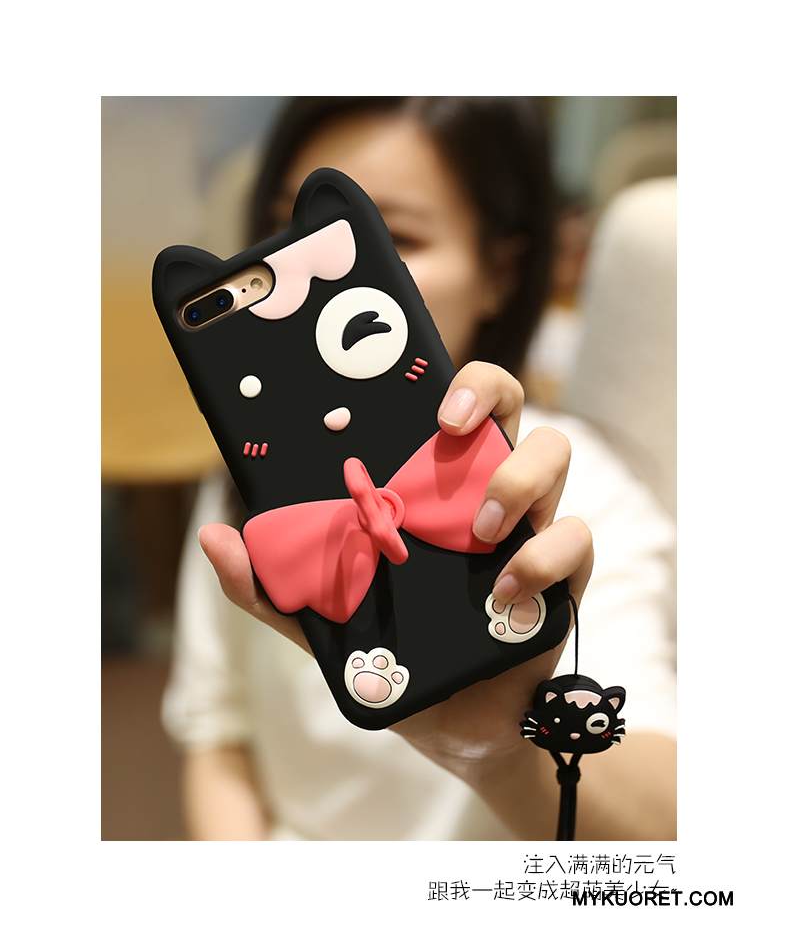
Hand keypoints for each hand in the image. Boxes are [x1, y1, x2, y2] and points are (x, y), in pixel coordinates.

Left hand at [197, 361, 592, 781]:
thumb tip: (216, 536)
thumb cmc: (392, 660)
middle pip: (509, 405)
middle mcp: (481, 492)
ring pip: (552, 455)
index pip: (445, 407)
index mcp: (429, 489)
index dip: (444, 377)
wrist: (455, 727)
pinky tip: (503, 590)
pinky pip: (576, 537)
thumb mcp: (321, 622)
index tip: (418, 392)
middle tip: (449, 424)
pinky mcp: (562, 575)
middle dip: (489, 392)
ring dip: (515, 481)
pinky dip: (543, 556)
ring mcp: (527, 527)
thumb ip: (270, 585)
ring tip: (475, 531)